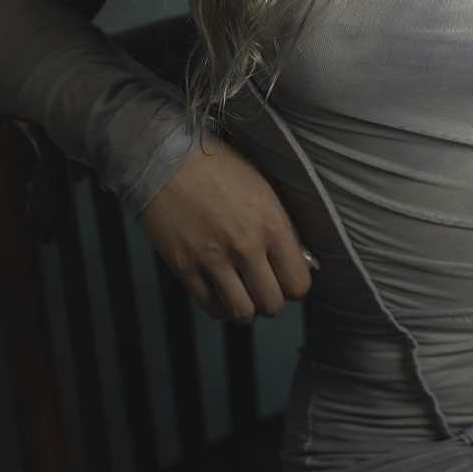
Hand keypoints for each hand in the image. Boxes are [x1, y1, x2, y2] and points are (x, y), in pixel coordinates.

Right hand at [136, 139, 315, 322]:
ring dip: (246, 308)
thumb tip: (305, 264)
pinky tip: (221, 291)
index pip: (298, 284)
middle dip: (270, 300)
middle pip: (272, 305)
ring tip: (243, 292)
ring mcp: (212, 258)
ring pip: (242, 313)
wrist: (167, 158)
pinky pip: (211, 307)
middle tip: (263, 285)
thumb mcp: (265, 190)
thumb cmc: (219, 170)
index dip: (293, 285)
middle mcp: (245, 245)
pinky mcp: (184, 266)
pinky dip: (220, 306)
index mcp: (271, 224)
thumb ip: (287, 230)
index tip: (284, 277)